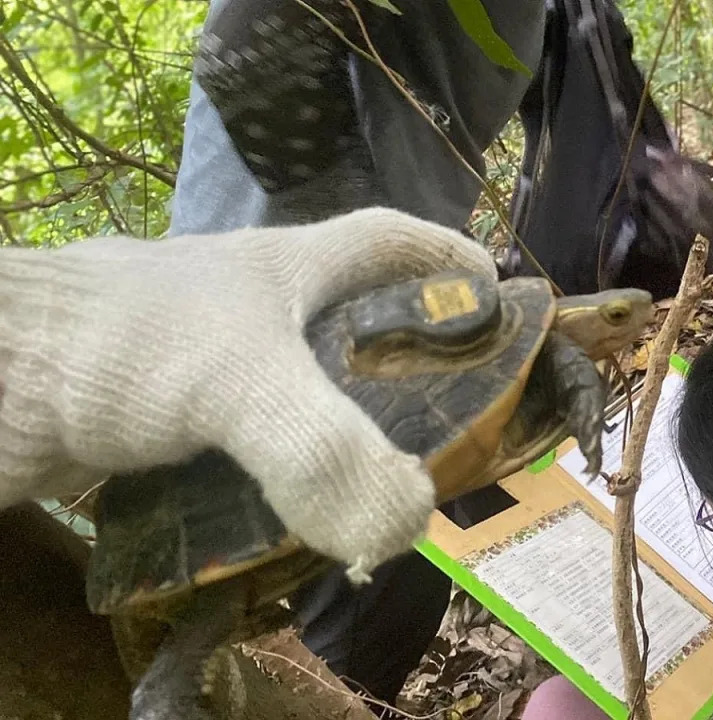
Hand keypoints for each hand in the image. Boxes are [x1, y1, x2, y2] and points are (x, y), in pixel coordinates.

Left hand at [0, 207, 495, 579]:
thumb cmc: (123, 341)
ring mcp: (214, 368)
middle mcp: (257, 314)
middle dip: (411, 374)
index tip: (496, 294)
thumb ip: (324, 449)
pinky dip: (287, 488)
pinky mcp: (178, 424)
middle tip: (459, 432)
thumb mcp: (240, 380)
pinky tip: (306, 528)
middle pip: (356, 331)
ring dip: (349, 442)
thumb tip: (404, 528)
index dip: (447, 258)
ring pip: (305, 400)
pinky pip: (254, 454)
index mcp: (288, 270)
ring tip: (393, 494)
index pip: (388, 242)